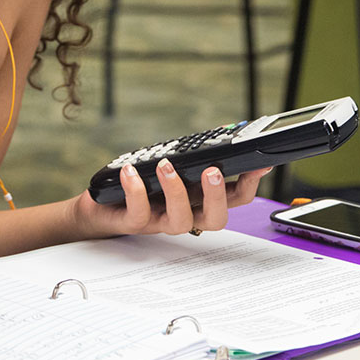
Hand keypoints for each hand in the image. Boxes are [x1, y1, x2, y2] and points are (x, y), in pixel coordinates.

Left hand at [72, 160, 270, 236]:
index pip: (234, 200)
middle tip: (213, 172)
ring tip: (165, 165)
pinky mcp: (133, 223)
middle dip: (218, 196)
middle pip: (216, 220)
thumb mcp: (170, 168)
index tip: (258, 165)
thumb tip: (220, 136)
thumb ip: (192, 159)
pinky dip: (135, 189)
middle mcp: (184, 214)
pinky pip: (139, 213)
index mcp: (198, 200)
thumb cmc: (139, 184)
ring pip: (180, 221)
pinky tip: (130, 171)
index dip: (249, 186)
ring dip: (176, 190)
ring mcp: (160, 221)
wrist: (100, 207)